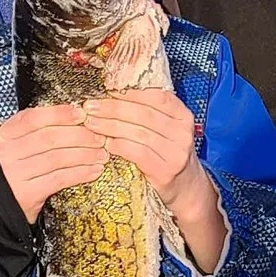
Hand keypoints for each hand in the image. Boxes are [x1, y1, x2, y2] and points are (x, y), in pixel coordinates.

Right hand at [0, 107, 109, 222]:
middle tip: (99, 137)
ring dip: (84, 155)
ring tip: (101, 154)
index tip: (81, 113)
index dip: (60, 114)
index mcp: (4, 135)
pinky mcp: (28, 194)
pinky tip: (94, 170)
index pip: (33, 119)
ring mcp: (16, 174)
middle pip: (49, 138)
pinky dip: (80, 173)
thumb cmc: (14, 169)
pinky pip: (59, 179)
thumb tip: (73, 115)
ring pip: (57, 158)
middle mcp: (7, 153)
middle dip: (79, 135)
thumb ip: (36, 129)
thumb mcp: (16, 144)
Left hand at [81, 88, 200, 209]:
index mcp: (182, 115)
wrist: (185, 187)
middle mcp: (183, 132)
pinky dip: (120, 146)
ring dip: (111, 126)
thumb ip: (147, 110)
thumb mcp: (165, 128)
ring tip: (92, 123)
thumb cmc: (167, 153)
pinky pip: (138, 153)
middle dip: (113, 108)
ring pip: (139, 132)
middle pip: (144, 114)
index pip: (156, 96)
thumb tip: (112, 92)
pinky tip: (106, 143)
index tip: (106, 89)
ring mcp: (176, 152)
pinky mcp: (166, 171)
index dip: (130, 92)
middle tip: (90, 107)